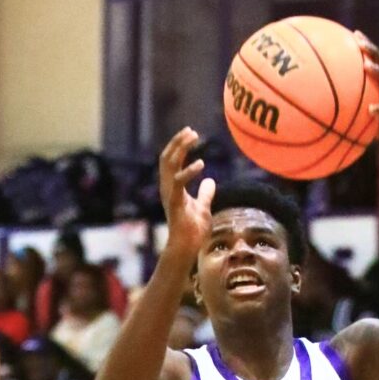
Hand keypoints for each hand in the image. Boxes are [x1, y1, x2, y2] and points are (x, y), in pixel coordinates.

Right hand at [159, 127, 215, 257]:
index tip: (191, 133)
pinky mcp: (175, 204)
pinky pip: (178, 183)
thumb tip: (211, 181)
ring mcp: (170, 195)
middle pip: (167, 158)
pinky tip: (201, 164)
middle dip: (178, 142)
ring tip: (194, 138)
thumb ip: (205, 194)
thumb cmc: (193, 230)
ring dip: (180, 149)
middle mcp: (168, 188)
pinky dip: (189, 172)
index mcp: (172, 187)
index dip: (179, 146)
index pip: (171, 161)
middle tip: (191, 131)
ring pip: (169, 165)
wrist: (187, 248)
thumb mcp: (202, 207)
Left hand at [354, 32, 378, 162]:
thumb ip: (355, 108)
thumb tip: (329, 108)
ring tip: (366, 66)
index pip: (378, 61)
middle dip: (373, 50)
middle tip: (359, 40)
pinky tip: (371, 109)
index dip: (368, 47)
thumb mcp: (367, 117)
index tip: (354, 34)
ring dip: (378, 73)